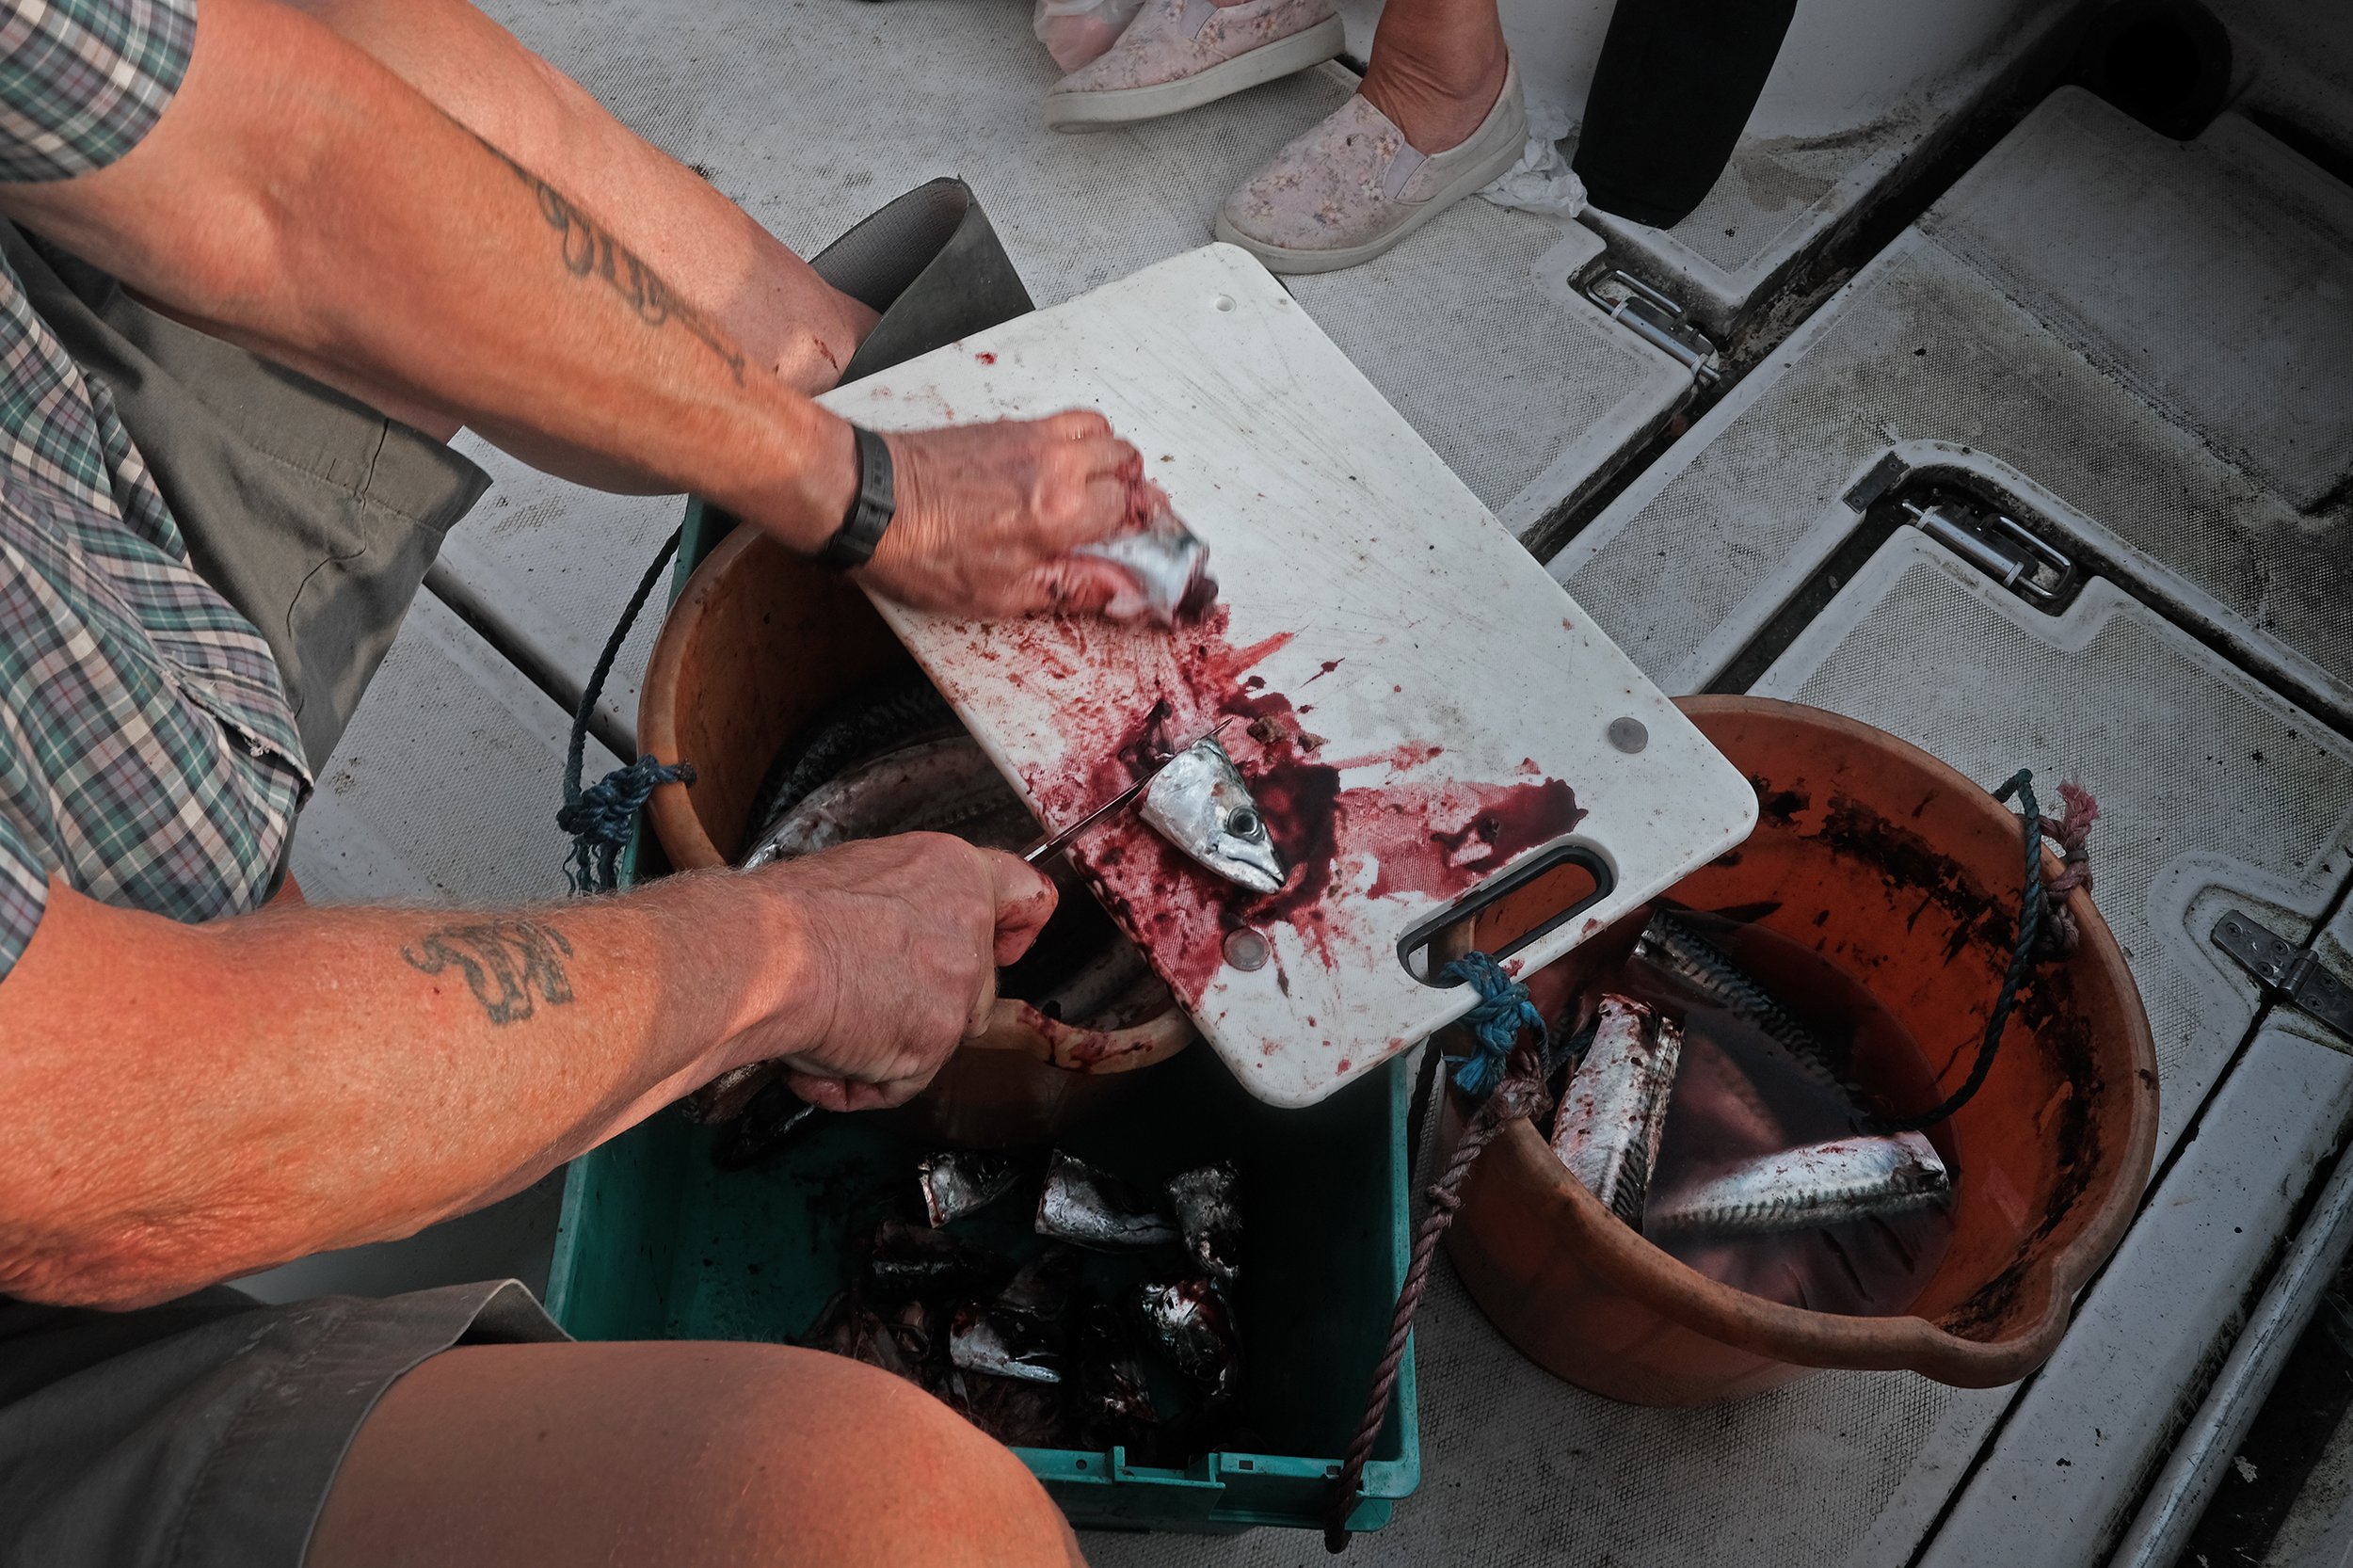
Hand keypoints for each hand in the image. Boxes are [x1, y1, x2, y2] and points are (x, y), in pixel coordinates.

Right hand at [750, 834, 1056, 1110]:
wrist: (766, 954)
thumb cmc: (785, 911)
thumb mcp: (857, 875)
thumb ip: (899, 904)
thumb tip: (888, 936)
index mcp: (954, 872)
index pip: (1026, 899)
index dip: (1014, 929)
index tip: (1006, 944)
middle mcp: (970, 928)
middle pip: (972, 984)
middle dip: (921, 1004)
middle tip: (858, 1001)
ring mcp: (959, 989)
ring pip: (935, 1036)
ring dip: (881, 1045)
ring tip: (819, 1030)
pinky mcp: (935, 1042)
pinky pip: (900, 1081)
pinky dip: (855, 1082)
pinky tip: (814, 1063)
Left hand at [856, 412, 1149, 617]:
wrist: (868, 501)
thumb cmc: (921, 550)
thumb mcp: (1004, 594)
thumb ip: (1074, 589)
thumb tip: (1124, 595)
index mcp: (1062, 510)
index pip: (1136, 511)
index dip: (1150, 533)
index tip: (1148, 551)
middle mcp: (1055, 462)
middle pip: (1129, 461)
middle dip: (1136, 493)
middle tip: (1124, 524)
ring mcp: (1030, 436)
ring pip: (1102, 431)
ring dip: (1112, 460)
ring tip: (1099, 491)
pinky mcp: (1005, 426)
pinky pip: (1064, 421)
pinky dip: (1079, 441)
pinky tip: (1060, 470)